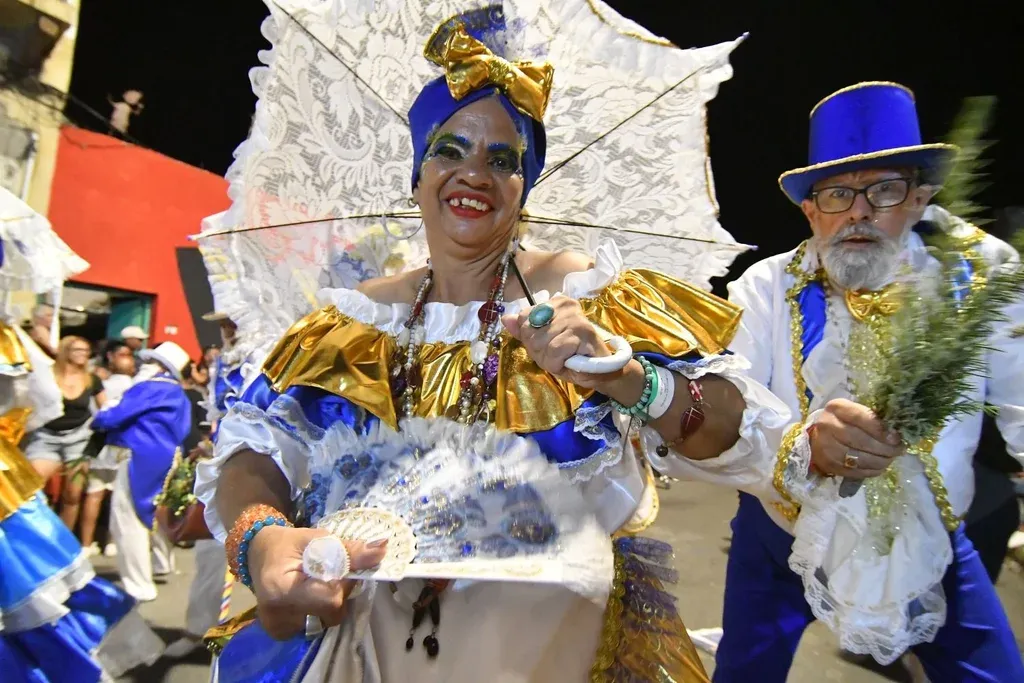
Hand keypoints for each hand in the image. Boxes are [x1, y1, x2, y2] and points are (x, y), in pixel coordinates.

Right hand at [246, 526, 386, 639]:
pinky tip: (309, 596)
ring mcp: (278, 629)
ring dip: (331, 603)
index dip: (344, 583)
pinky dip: (320, 610)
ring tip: (316, 584)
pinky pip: (316, 625)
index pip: (330, 598)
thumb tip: (382, 549)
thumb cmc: (289, 544)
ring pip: (327, 621)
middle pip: (331, 614)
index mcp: (281, 589)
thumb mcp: (318, 539)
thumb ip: (350, 550)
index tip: (340, 566)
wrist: (261, 555)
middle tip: (327, 574)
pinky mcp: (282, 634)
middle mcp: (276, 616)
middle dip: (339, 593)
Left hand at [502, 296, 612, 388]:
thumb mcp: (542, 344)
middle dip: (539, 350)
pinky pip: (553, 351)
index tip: (549, 345)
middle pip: (529, 330)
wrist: (601, 372)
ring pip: (540, 342)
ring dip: (548, 359)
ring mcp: (574, 317)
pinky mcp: (581, 332)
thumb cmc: (571, 357)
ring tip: (564, 358)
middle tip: (557, 355)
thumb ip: (525, 331)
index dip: (531, 338)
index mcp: (555, 303)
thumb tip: (505, 318)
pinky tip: (569, 362)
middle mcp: (565, 304)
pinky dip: (556, 363)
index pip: (524, 317)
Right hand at [809, 399, 903, 478]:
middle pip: (861, 441)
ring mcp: (827, 448)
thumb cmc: (843, 421)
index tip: (896, 438)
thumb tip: (896, 432)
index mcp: (836, 408)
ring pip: (860, 459)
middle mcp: (828, 426)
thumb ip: (873, 418)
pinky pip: (857, 471)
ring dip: (881, 461)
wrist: (817, 438)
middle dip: (885, 448)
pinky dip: (872, 470)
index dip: (880, 429)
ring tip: (891, 458)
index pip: (860, 417)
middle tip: (898, 450)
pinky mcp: (830, 466)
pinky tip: (880, 466)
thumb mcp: (854, 411)